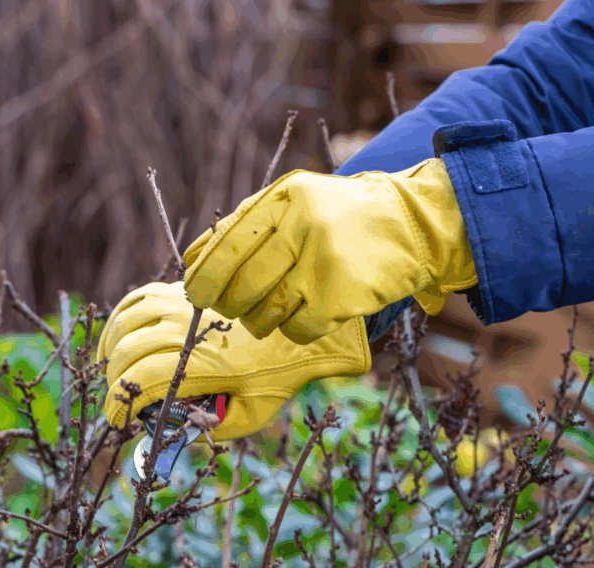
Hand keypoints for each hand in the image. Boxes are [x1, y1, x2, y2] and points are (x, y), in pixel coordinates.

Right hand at [96, 281, 370, 440]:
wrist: (299, 334)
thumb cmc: (276, 379)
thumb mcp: (249, 416)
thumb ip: (210, 429)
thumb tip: (172, 434)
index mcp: (201, 365)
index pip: (142, 381)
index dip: (118, 404)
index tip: (117, 421)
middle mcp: (188, 331)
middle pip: (127, 352)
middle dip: (113, 381)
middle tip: (120, 400)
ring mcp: (185, 305)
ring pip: (126, 322)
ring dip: (111, 348)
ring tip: (113, 369)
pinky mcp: (185, 290)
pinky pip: (139, 297)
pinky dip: (121, 317)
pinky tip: (122, 336)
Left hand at [182, 158, 476, 344]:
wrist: (413, 223)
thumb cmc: (340, 216)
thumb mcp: (294, 201)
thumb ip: (245, 224)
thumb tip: (191, 258)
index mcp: (283, 199)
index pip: (227, 245)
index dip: (205, 276)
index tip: (195, 294)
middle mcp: (302, 226)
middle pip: (242, 285)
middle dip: (228, 305)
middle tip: (229, 308)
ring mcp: (323, 262)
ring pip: (265, 313)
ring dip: (259, 321)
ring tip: (269, 311)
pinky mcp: (342, 295)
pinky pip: (296, 330)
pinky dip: (292, 330)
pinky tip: (303, 316)